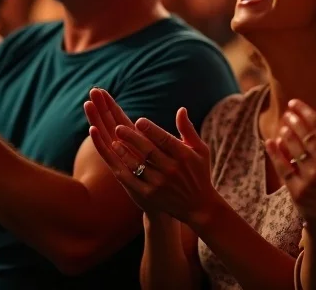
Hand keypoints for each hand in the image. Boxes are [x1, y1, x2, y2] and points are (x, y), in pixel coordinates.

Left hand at [85, 89, 221, 226]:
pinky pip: (133, 180)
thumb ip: (188, 130)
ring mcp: (160, 183)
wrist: (198, 205)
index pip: (164, 139)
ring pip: (138, 164)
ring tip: (114, 140)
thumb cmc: (199, 172)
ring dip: (125, 152)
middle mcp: (172, 169)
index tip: (138, 121)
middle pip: (148, 150)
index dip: (150, 130)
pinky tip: (116, 157)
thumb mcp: (200, 150)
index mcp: (184, 155)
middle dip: (133, 138)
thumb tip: (181, 109)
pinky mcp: (150, 195)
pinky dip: (123, 167)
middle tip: (118, 127)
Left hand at [263, 100, 315, 240]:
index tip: (294, 103)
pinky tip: (271, 143)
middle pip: (303, 134)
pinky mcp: (299, 192)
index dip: (303, 110)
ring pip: (292, 149)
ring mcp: (310, 177)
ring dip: (285, 134)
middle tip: (287, 113)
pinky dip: (276, 154)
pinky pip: (284, 169)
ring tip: (283, 126)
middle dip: (293, 120)